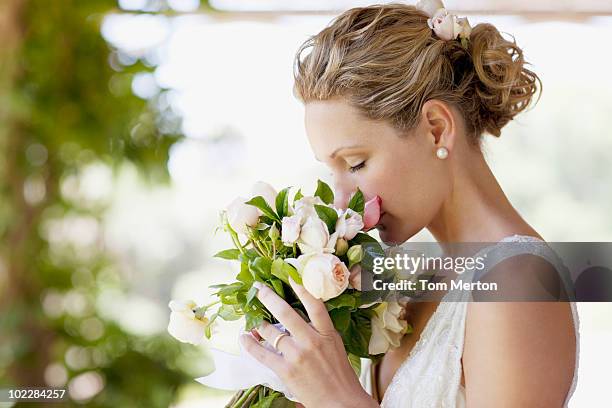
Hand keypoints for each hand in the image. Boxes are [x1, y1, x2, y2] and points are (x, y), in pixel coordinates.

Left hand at [239, 277, 378, 407]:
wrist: (341, 403)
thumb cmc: (340, 377)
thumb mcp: (336, 347)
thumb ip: (321, 332)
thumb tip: (304, 319)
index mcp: (327, 334)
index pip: (314, 305)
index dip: (302, 288)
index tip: (291, 276)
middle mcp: (311, 341)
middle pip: (286, 312)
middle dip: (269, 298)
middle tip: (259, 288)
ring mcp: (297, 355)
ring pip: (271, 332)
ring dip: (259, 325)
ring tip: (253, 321)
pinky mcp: (285, 370)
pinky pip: (262, 354)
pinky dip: (250, 345)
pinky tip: (245, 338)